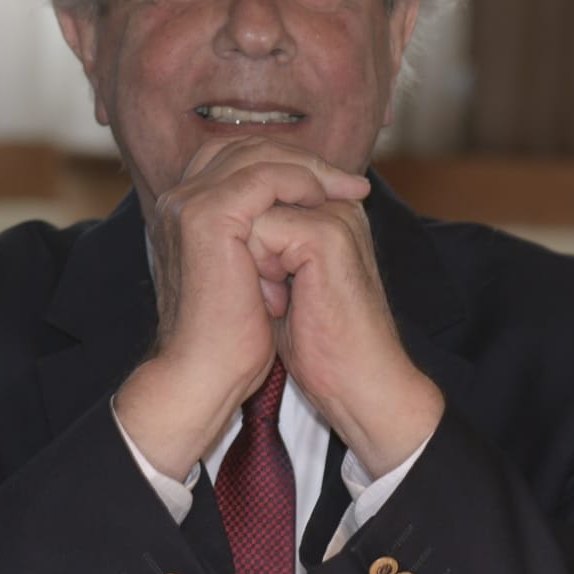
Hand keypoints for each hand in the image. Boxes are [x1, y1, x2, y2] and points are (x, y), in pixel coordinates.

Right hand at [114, 139, 368, 474]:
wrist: (206, 374)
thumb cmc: (230, 337)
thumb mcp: (250, 275)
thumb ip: (260, 238)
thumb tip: (299, 215)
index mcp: (183, 212)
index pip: (235, 159)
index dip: (286, 163)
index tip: (335, 184)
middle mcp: (177, 200)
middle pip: (244, 147)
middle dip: (302, 158)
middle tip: (349, 180)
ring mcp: (188, 204)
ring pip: (255, 154)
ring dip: (308, 167)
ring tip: (347, 189)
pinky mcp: (207, 216)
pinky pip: (263, 176)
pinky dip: (300, 181)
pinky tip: (325, 200)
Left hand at [246, 199, 443, 475]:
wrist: (358, 385)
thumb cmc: (319, 346)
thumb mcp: (280, 283)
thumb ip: (261, 242)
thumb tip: (215, 221)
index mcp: (329, 210)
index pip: (257, 187)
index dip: (242, 238)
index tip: (267, 288)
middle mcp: (335, 204)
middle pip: (252, 192)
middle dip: (243, 244)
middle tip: (270, 294)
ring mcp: (334, 216)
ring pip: (251, 208)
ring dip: (248, 258)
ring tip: (278, 300)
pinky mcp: (326, 235)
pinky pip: (259, 228)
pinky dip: (257, 269)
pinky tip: (281, 302)